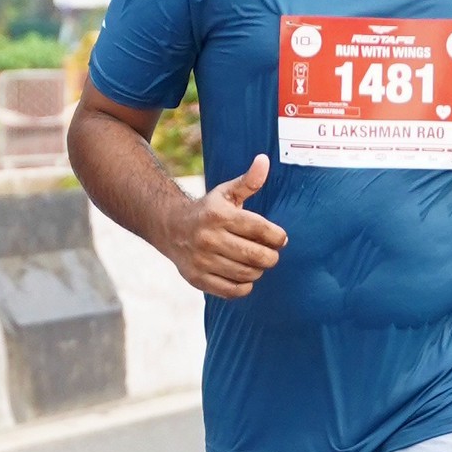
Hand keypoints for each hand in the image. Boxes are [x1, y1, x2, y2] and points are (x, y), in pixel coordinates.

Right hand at [167, 154, 287, 298]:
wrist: (170, 228)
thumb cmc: (208, 210)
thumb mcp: (226, 193)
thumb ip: (248, 181)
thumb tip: (264, 160)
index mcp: (219, 215)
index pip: (260, 230)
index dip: (277, 236)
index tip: (280, 238)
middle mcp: (209, 238)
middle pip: (256, 256)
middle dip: (271, 256)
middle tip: (271, 253)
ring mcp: (202, 260)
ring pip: (246, 273)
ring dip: (258, 270)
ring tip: (256, 263)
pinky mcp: (198, 278)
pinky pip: (232, 290)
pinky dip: (244, 286)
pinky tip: (243, 275)